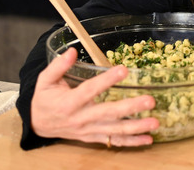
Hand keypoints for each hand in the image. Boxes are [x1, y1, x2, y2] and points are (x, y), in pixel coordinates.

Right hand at [30, 47, 159, 146]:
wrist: (37, 125)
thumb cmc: (44, 99)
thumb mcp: (45, 80)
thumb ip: (58, 66)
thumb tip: (72, 51)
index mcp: (69, 102)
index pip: (90, 90)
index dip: (106, 81)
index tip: (123, 70)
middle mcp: (81, 118)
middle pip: (108, 113)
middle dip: (130, 107)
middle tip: (150, 100)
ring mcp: (89, 130)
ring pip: (115, 130)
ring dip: (137, 127)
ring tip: (155, 122)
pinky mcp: (93, 137)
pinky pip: (114, 141)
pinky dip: (132, 142)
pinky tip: (148, 139)